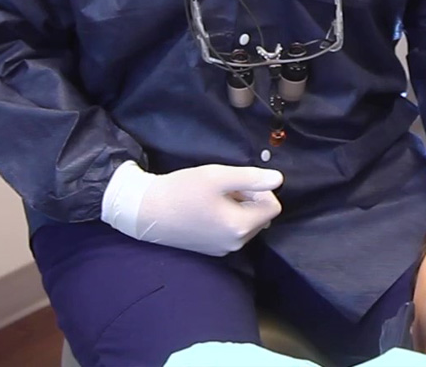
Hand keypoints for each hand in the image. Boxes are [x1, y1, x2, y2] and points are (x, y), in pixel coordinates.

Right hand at [102, 161, 283, 255]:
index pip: (273, 206)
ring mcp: (222, 249)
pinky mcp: (211, 249)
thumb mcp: (218, 177)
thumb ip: (251, 178)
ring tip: (213, 196)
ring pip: (246, 222)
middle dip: (249, 197)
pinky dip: (226, 216)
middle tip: (224, 186)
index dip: (261, 189)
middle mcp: (235, 244)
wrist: (147, 212)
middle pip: (260, 215)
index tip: (239, 181)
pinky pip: (231, 230)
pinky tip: (206, 207)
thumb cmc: (182, 191)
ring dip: (238, 206)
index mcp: (240, 227)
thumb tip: (278, 179)